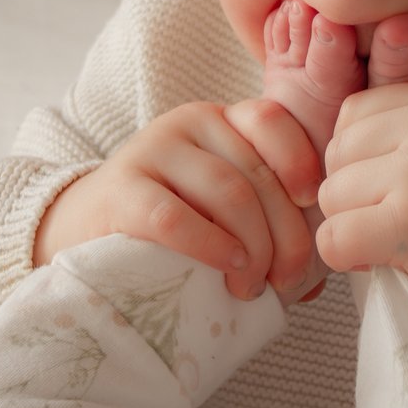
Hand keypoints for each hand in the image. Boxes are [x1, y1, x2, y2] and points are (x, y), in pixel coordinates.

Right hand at [34, 99, 323, 300]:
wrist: (87, 235)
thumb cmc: (173, 231)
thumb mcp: (224, 210)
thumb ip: (271, 221)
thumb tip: (320, 271)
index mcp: (223, 121)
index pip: (274, 120)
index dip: (303, 164)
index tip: (315, 209)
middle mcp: (190, 124)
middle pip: (258, 173)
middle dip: (285, 236)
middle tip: (285, 281)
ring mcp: (153, 150)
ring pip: (228, 192)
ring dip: (254, 249)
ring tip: (251, 288)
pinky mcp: (121, 189)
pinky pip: (176, 217)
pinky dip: (211, 247)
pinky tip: (225, 270)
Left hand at [315, 83, 407, 363]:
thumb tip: (331, 147)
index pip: (352, 115)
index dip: (359, 159)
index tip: (392, 190)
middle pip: (335, 155)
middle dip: (353, 196)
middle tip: (395, 223)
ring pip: (330, 198)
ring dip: (353, 228)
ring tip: (401, 242)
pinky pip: (334, 240)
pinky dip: (348, 260)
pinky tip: (385, 264)